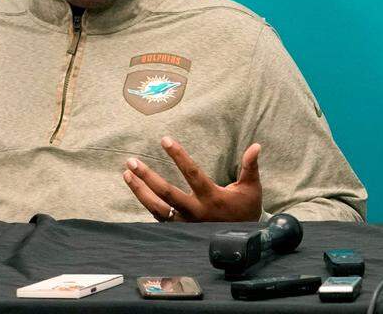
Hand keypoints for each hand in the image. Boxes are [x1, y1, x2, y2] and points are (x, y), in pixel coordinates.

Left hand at [123, 137, 261, 221]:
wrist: (242, 243)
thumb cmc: (246, 210)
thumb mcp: (251, 188)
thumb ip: (250, 166)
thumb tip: (256, 146)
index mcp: (212, 198)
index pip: (192, 173)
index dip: (178, 156)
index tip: (165, 140)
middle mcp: (195, 211)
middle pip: (166, 193)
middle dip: (147, 176)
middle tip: (132, 161)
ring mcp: (185, 223)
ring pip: (157, 208)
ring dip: (140, 190)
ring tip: (127, 174)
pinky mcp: (179, 229)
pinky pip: (158, 218)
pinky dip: (146, 204)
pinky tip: (137, 189)